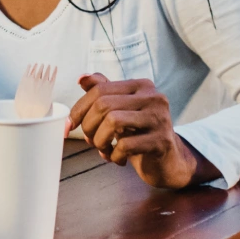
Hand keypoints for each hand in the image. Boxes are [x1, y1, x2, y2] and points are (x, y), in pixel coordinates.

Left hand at [68, 73, 220, 189]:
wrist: (169, 161)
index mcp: (141, 85)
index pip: (99, 89)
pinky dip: (114, 155)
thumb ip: (102, 92)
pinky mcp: (162, 141)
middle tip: (89, 141)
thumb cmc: (139, 133)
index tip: (70, 125)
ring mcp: (160, 119)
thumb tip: (81, 78)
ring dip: (99, 141)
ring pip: (112, 122)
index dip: (79, 108)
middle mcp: (153, 97)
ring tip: (103, 150)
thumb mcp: (120, 110)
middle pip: (103, 105)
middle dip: (88, 126)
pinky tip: (118, 159)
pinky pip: (125, 145)